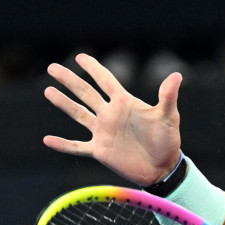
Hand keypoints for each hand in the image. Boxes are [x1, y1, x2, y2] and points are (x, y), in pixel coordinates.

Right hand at [42, 52, 182, 185]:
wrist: (163, 168)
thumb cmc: (168, 140)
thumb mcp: (168, 117)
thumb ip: (168, 97)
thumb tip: (177, 75)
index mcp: (124, 103)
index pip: (106, 81)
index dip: (93, 68)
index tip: (80, 56)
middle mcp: (110, 114)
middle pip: (86, 93)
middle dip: (69, 80)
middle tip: (52, 68)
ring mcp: (103, 132)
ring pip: (78, 114)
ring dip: (63, 103)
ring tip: (48, 90)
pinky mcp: (100, 150)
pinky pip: (77, 146)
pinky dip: (63, 145)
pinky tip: (47, 140)